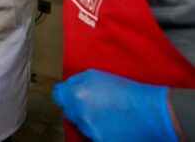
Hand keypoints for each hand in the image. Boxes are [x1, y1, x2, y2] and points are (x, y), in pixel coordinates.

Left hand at [52, 69, 177, 141]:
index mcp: (77, 94)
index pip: (58, 96)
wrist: (153, 113)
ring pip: (83, 126)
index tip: (73, 95)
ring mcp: (91, 131)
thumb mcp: (96, 75)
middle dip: (78, 108)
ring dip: (91, 122)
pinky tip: (115, 127)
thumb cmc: (126, 90)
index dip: (66, 95)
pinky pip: (94, 137)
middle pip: (70, 113)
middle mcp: (80, 114)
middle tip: (98, 105)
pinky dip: (101, 133)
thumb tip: (63, 88)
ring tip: (110, 116)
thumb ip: (75, 81)